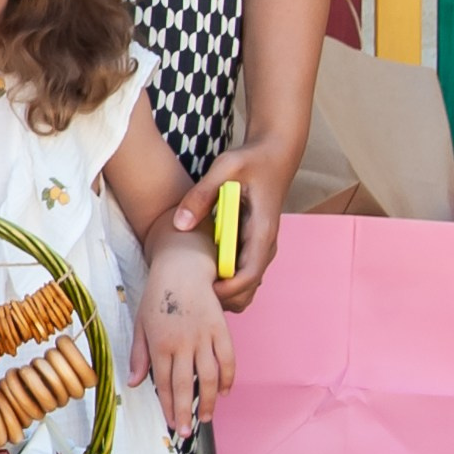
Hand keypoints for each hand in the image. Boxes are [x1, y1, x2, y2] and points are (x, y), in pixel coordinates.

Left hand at [130, 248, 237, 437]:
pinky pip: (228, 358)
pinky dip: (228, 377)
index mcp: (160, 343)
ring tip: (206, 418)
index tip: (172, 424)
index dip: (168, 406)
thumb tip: (134, 384)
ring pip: (209, 376)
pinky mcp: (220, 328)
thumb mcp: (141, 325)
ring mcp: (204, 336)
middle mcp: (182, 342)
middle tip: (187, 431)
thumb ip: (139, 355)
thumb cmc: (157, 297)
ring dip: (208, 400)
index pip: (163, 382)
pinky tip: (224, 392)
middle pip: (184, 384)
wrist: (182, 269)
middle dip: (185, 411)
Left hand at [170, 141, 291, 312]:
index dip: (227, 289)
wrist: (274, 156)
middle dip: (222, 297)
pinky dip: (224, 280)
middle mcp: (265, 246)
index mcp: (262, 231)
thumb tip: (179, 224)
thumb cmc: (251, 161)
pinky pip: (241, 274)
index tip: (202, 289)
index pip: (249, 275)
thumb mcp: (225, 169)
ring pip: (246, 286)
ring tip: (193, 283)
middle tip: (190, 292)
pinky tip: (201, 271)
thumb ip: (201, 194)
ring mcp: (260, 248)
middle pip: (248, 289)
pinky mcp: (253, 246)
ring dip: (223, 292)